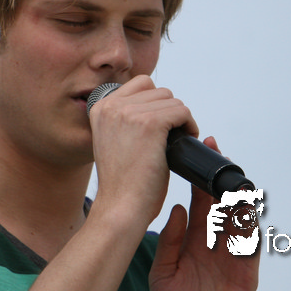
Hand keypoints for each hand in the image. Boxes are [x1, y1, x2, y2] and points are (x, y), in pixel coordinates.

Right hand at [88, 75, 197, 226]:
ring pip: (172, 100)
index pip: (140, 84)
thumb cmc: (122, 181)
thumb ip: (124, 119)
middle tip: (171, 136)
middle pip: (158, 90)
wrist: (121, 206)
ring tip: (177, 140)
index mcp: (100, 107)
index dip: (155, 104)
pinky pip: (182, 111)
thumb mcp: (113, 141)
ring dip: (180, 119)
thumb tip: (154, 104)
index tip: (159, 127)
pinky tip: (185, 141)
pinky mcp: (150, 123)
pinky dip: (189, 126)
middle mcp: (112, 105)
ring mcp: (129, 113)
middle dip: (169, 111)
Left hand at [149, 136, 258, 290]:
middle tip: (215, 151)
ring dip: (236, 196)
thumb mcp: (163, 272)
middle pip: (222, 204)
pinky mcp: (245, 274)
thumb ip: (169, 241)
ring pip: (239, 219)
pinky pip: (250, 246)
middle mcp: (215, 244)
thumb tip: (175, 209)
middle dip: (219, 178)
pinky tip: (244, 212)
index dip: (200, 179)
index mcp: (195, 241)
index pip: (201, 202)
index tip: (197, 153)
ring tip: (228, 173)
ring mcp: (232, 257)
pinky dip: (249, 228)